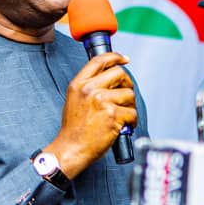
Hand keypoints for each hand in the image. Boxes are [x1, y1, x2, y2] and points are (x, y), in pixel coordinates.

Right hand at [44, 52, 136, 178]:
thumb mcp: (74, 99)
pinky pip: (132, 112)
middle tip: (126, 95)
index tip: (124, 59)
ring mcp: (101, 101)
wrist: (71, 148)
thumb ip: (88, 86)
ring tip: (123, 116)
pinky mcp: (112, 115)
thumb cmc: (74, 128)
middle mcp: (89, 89)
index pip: (99, 61)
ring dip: (130, 105)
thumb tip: (109, 79)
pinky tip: (124, 126)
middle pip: (119, 73)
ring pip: (129, 93)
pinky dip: (131, 121)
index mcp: (78, 84)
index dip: (115, 57)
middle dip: (127, 83)